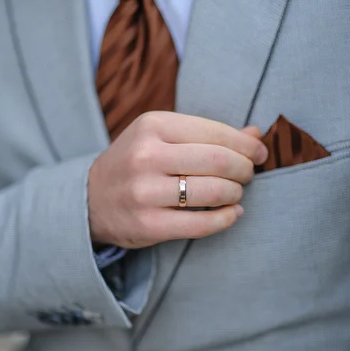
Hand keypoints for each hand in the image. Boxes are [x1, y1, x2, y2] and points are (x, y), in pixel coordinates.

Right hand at [88, 111, 267, 248]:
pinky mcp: (148, 225)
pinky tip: (232, 213)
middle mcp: (146, 156)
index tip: (259, 154)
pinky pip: (202, 224)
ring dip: (236, 193)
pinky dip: (227, 219)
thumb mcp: (162, 136)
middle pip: (219, 161)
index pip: (216, 132)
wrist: (90, 197)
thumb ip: (208, 134)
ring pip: (214, 192)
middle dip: (244, 169)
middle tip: (247, 175)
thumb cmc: (136, 162)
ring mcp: (145, 192)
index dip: (246, 145)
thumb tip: (257, 135)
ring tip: (235, 193)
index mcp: (152, 125)